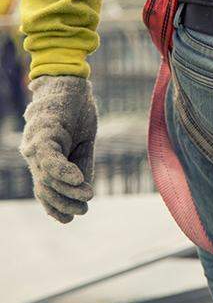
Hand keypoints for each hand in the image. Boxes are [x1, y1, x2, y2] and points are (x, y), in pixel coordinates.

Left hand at [20, 76, 97, 222]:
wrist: (70, 84)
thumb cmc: (76, 112)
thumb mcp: (83, 143)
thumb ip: (82, 165)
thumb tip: (85, 192)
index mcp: (43, 159)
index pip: (45, 190)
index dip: (55, 207)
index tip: (71, 218)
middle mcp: (35, 154)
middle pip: (45, 187)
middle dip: (63, 203)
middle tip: (83, 210)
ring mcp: (37, 144)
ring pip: (47, 177)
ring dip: (67, 190)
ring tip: (87, 197)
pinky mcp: (45, 132)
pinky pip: (50, 158)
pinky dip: (62, 171)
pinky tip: (78, 180)